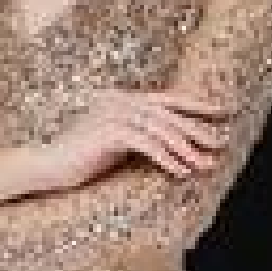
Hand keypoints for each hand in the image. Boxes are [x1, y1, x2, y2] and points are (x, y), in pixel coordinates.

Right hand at [37, 87, 236, 190]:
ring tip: (205, 164)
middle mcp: (120, 101)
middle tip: (220, 142)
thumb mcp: (116, 141)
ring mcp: (113, 114)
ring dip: (186, 148)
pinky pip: (145, 143)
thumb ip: (140, 134)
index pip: (166, 98)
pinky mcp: (107, 132)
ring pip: (160, 127)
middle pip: (168, 112)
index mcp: (123, 99)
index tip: (222, 111)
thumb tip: (175, 144)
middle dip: (197, 128)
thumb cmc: (82, 156)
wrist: (49, 164)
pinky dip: (166, 158)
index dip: (195, 105)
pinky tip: (180, 172)